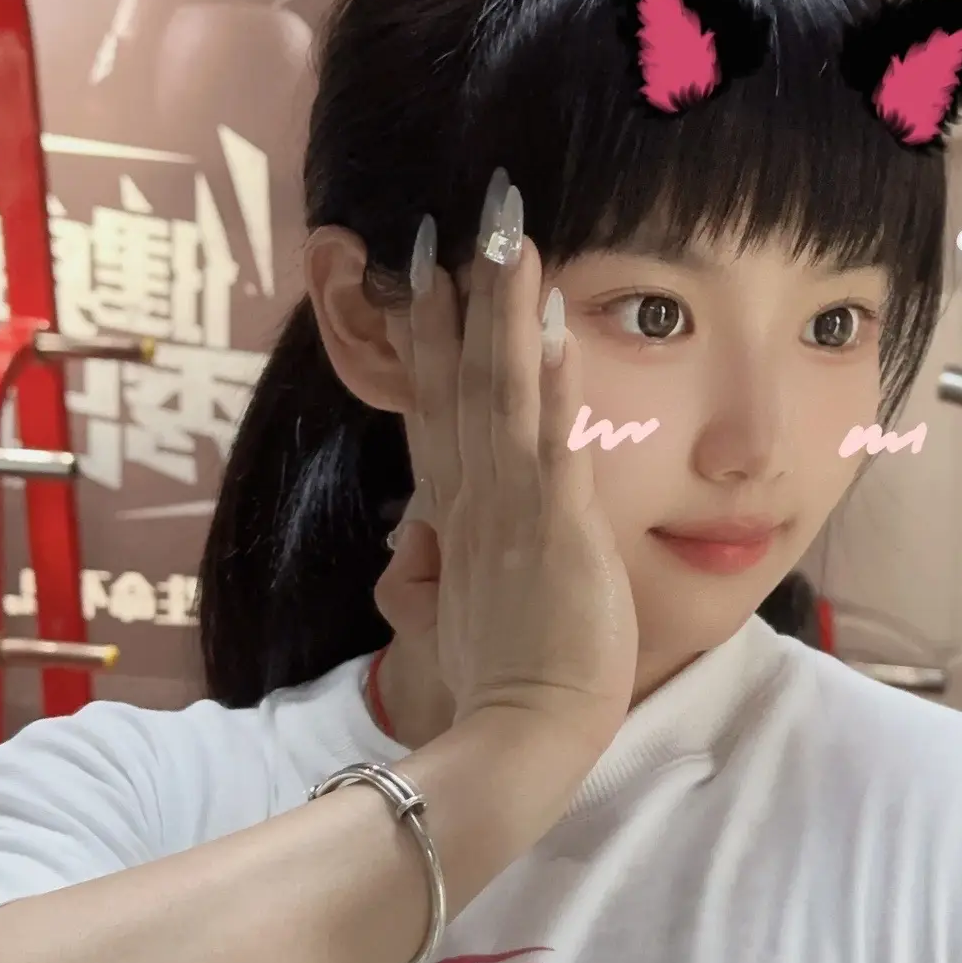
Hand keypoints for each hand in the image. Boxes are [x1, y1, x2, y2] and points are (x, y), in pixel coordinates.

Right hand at [394, 181, 638, 763]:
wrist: (518, 737)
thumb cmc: (498, 688)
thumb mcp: (444, 622)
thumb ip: (422, 575)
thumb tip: (407, 549)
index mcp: (454, 521)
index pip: (438, 414)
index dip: (429, 346)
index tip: (423, 281)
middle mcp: (474, 502)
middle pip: (458, 384)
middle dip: (458, 303)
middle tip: (456, 225)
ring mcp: (511, 510)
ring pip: (500, 392)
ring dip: (502, 314)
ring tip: (504, 241)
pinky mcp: (554, 528)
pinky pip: (551, 438)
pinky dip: (550, 379)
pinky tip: (553, 323)